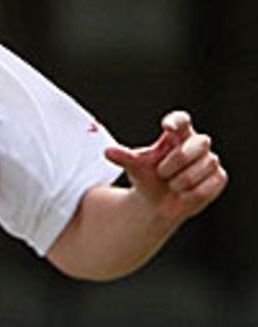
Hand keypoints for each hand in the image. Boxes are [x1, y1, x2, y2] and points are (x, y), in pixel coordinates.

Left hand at [105, 110, 227, 226]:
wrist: (157, 205)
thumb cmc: (148, 178)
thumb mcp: (136, 167)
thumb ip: (125, 157)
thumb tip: (108, 152)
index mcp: (178, 135)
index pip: (182, 120)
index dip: (177, 121)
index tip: (166, 127)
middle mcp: (197, 144)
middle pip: (195, 145)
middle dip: (174, 163)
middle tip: (162, 173)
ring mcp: (210, 161)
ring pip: (202, 167)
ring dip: (180, 181)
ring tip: (172, 185)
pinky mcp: (218, 178)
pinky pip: (207, 185)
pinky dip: (191, 194)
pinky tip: (184, 194)